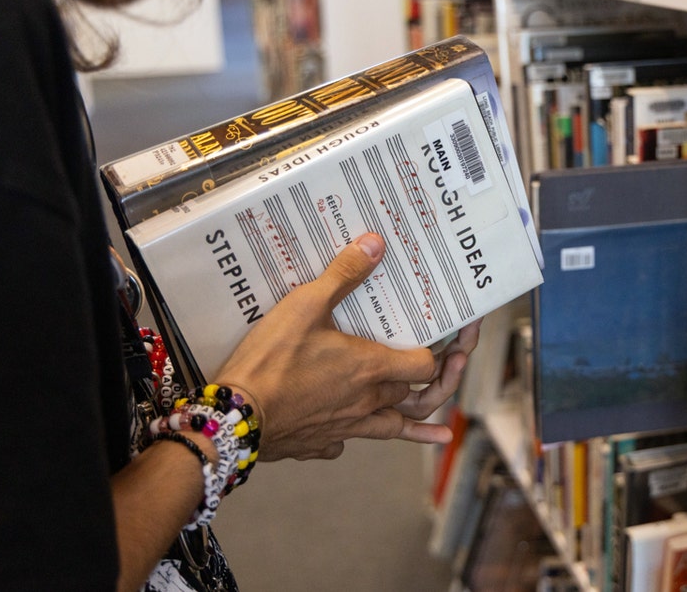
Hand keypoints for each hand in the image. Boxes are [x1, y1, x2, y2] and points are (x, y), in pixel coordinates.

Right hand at [213, 233, 468, 460]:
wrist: (232, 419)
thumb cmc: (271, 361)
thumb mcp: (305, 305)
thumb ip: (342, 275)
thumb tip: (374, 245)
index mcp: (371, 369)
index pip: (426, 365)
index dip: (444, 354)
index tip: (454, 341)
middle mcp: (366, 402)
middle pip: (415, 395)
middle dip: (436, 381)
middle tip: (450, 367)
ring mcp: (345, 427)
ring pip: (393, 428)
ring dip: (419, 426)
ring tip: (442, 430)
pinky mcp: (318, 443)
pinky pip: (347, 442)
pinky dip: (358, 435)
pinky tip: (354, 434)